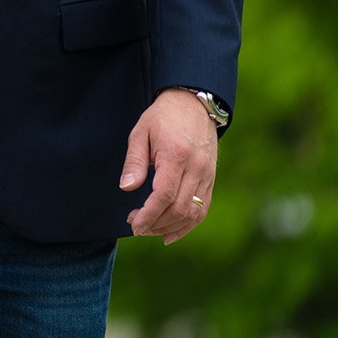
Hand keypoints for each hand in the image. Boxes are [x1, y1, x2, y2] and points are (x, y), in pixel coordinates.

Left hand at [120, 89, 218, 243]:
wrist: (194, 104)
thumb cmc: (162, 117)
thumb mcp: (140, 132)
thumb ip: (134, 161)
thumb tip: (126, 188)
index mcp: (176, 156)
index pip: (164, 195)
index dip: (148, 214)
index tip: (133, 224)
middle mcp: (196, 168)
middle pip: (179, 208)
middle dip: (156, 224)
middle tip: (136, 227)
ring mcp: (207, 175)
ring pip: (194, 212)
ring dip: (171, 227)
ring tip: (150, 230)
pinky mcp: (211, 179)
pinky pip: (203, 208)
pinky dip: (189, 224)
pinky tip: (171, 232)